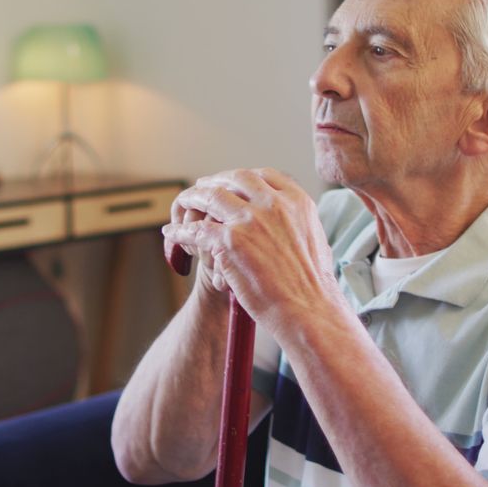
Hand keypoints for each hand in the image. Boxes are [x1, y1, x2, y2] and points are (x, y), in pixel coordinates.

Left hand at [162, 168, 342, 329]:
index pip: (263, 176)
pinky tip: (172, 233)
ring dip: (193, 198)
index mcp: (296, 201)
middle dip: (216, 181)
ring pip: (211, 197)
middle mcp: (273, 204)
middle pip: (235, 179)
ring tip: (182, 202)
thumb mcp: (315, 240)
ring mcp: (250, 220)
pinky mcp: (230, 241)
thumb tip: (285, 221)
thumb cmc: (314, 287)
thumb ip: (296, 223)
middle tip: (202, 187)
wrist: (309, 310)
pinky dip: (181, 231)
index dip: (241, 177)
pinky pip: (196, 229)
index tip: (229, 181)